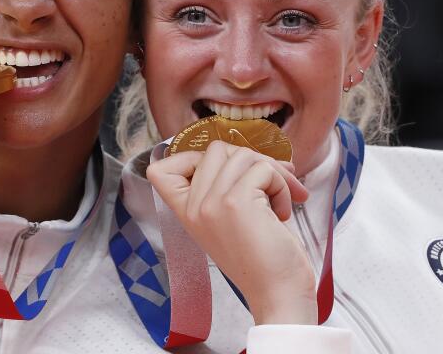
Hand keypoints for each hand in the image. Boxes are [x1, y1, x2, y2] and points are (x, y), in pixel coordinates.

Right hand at [147, 140, 316, 324]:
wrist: (278, 294)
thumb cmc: (262, 259)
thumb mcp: (227, 220)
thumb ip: (221, 189)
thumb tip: (245, 151)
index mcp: (186, 212)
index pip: (159, 169)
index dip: (190, 158)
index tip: (222, 175)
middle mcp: (193, 206)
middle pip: (215, 149)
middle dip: (250, 161)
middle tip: (271, 186)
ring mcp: (211, 203)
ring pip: (242, 154)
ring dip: (272, 173)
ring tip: (278, 202)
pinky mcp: (235, 201)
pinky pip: (264, 169)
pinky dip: (282, 185)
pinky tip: (282, 213)